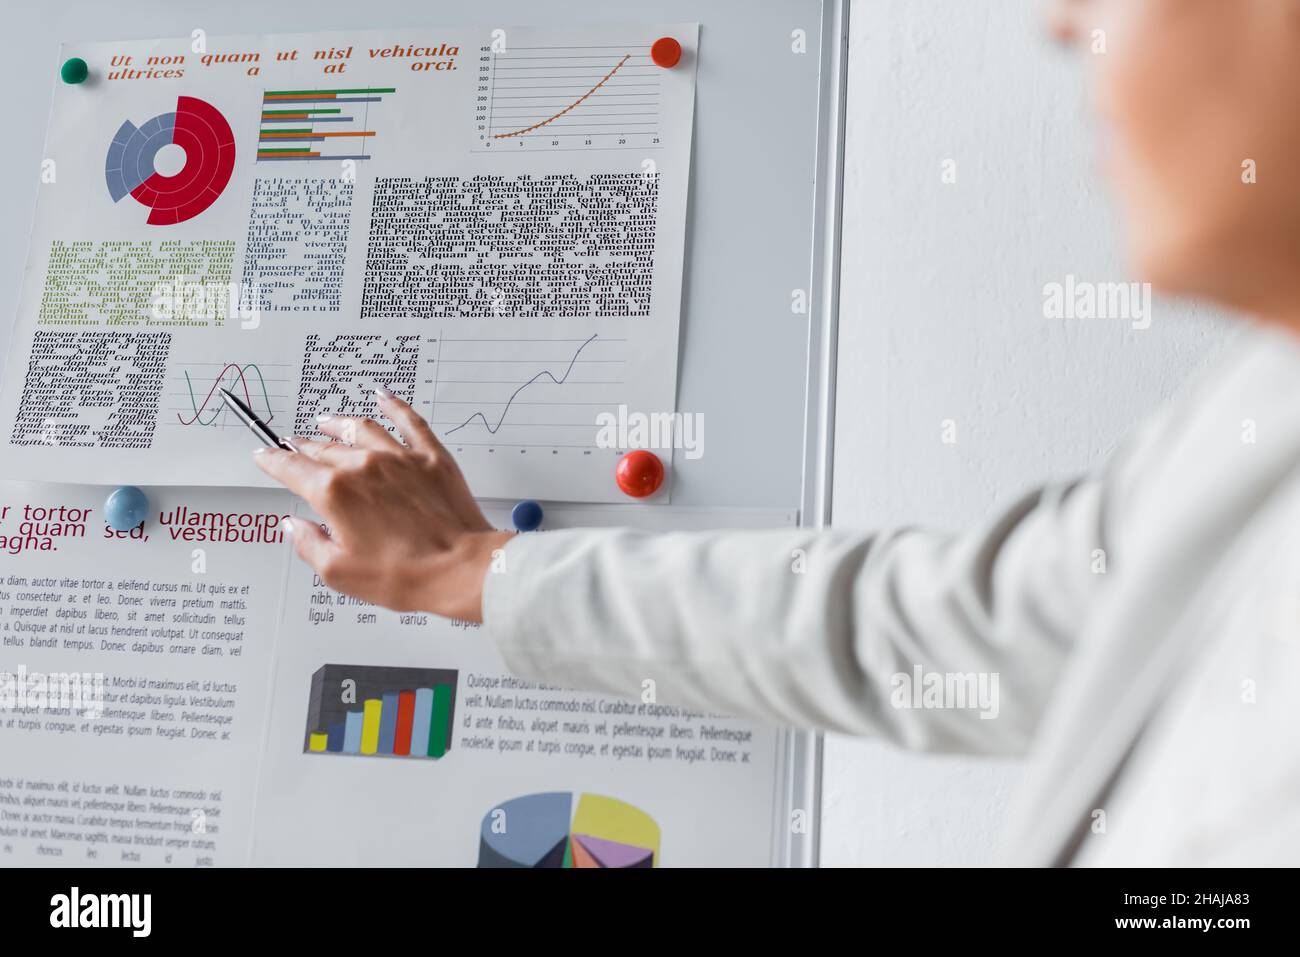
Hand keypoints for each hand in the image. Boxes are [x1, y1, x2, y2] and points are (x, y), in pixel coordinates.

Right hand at [253, 388, 512, 621]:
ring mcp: (400, 458)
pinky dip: (393, 405)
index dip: (273, 461)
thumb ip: (309, 544)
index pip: (292, 469)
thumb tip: (295, 526)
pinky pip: (409, 421)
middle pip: (324, 449)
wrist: (460, 568)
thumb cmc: (406, 575)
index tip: (264, 457)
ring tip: (326, 421)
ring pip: (361, 429)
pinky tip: (383, 395)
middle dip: (303, 446)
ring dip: (338, 424)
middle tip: (293, 445)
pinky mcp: (431, 458)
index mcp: (335, 493)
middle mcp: (364, 466)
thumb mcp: (340, 572)